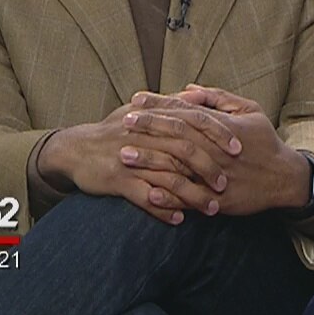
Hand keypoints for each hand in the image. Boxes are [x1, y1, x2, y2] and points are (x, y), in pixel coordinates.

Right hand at [37, 103, 226, 224]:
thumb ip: (172, 103)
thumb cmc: (115, 130)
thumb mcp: (141, 110)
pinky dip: (163, 209)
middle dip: (210, 168)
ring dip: (193, 195)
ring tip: (212, 209)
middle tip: (227, 184)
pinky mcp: (117, 181)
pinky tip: (179, 219)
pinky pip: (145, 198)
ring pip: (169, 178)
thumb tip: (200, 95)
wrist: (75, 149)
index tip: (238, 148)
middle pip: (185, 151)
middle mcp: (145, 136)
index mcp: (155, 119)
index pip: (194, 122)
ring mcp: (131, 159)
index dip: (218, 135)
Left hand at [128, 86, 310, 216]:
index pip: (186, 111)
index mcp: (223, 126)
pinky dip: (167, 195)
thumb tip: (189, 89)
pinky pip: (188, 198)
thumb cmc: (265, 141)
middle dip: (149, 127)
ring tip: (124, 155)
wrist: (284, 178)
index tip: (137, 100)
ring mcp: (216, 175)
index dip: (160, 105)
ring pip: (178, 166)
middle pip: (177, 135)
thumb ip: (218, 98)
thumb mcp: (249, 110)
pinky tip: (147, 192)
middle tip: (124, 122)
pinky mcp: (217, 199)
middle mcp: (217, 149)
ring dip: (150, 160)